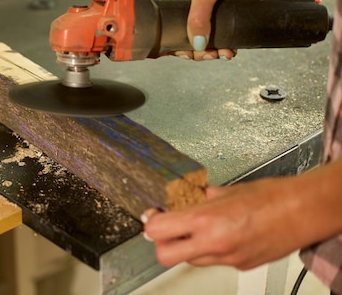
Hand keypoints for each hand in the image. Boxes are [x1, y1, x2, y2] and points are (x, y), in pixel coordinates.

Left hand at [142, 178, 303, 269]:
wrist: (304, 212)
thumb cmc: (272, 197)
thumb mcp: (227, 190)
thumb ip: (203, 198)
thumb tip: (190, 198)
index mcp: (206, 220)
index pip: (158, 231)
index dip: (151, 222)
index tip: (153, 215)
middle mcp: (213, 243)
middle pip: (165, 255)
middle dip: (161, 243)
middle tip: (165, 228)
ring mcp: (227, 258)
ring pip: (190, 259)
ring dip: (187, 246)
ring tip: (199, 228)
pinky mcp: (240, 265)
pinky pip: (214, 261)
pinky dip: (211, 249)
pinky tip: (223, 234)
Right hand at [161, 0, 260, 60]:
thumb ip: (198, 17)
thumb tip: (197, 43)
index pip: (165, 28)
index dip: (176, 45)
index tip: (191, 52)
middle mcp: (182, 4)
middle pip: (183, 37)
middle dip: (197, 50)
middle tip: (210, 54)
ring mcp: (199, 10)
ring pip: (199, 39)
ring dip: (210, 50)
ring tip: (224, 52)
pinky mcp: (215, 14)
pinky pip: (213, 35)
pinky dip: (220, 45)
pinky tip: (228, 48)